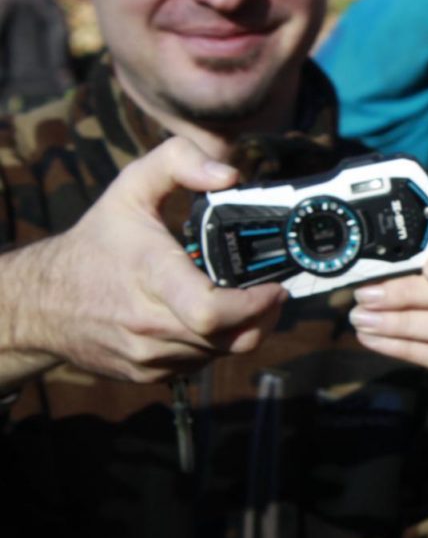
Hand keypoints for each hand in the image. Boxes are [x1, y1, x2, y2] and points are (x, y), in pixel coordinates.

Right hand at [4, 137, 284, 384]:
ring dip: (243, 331)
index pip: (213, 311)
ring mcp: (150, 355)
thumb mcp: (130, 188)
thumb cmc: (95, 244)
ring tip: (245, 303)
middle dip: (264, 316)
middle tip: (273, 293)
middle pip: (232, 337)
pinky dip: (216, 344)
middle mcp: (151, 324)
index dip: (257, 304)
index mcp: (152, 277)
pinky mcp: (150, 374)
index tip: (275, 286)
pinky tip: (212, 320)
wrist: (41, 304)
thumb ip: (179, 163)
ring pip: (221, 353)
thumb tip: (229, 174)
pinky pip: (201, 364)